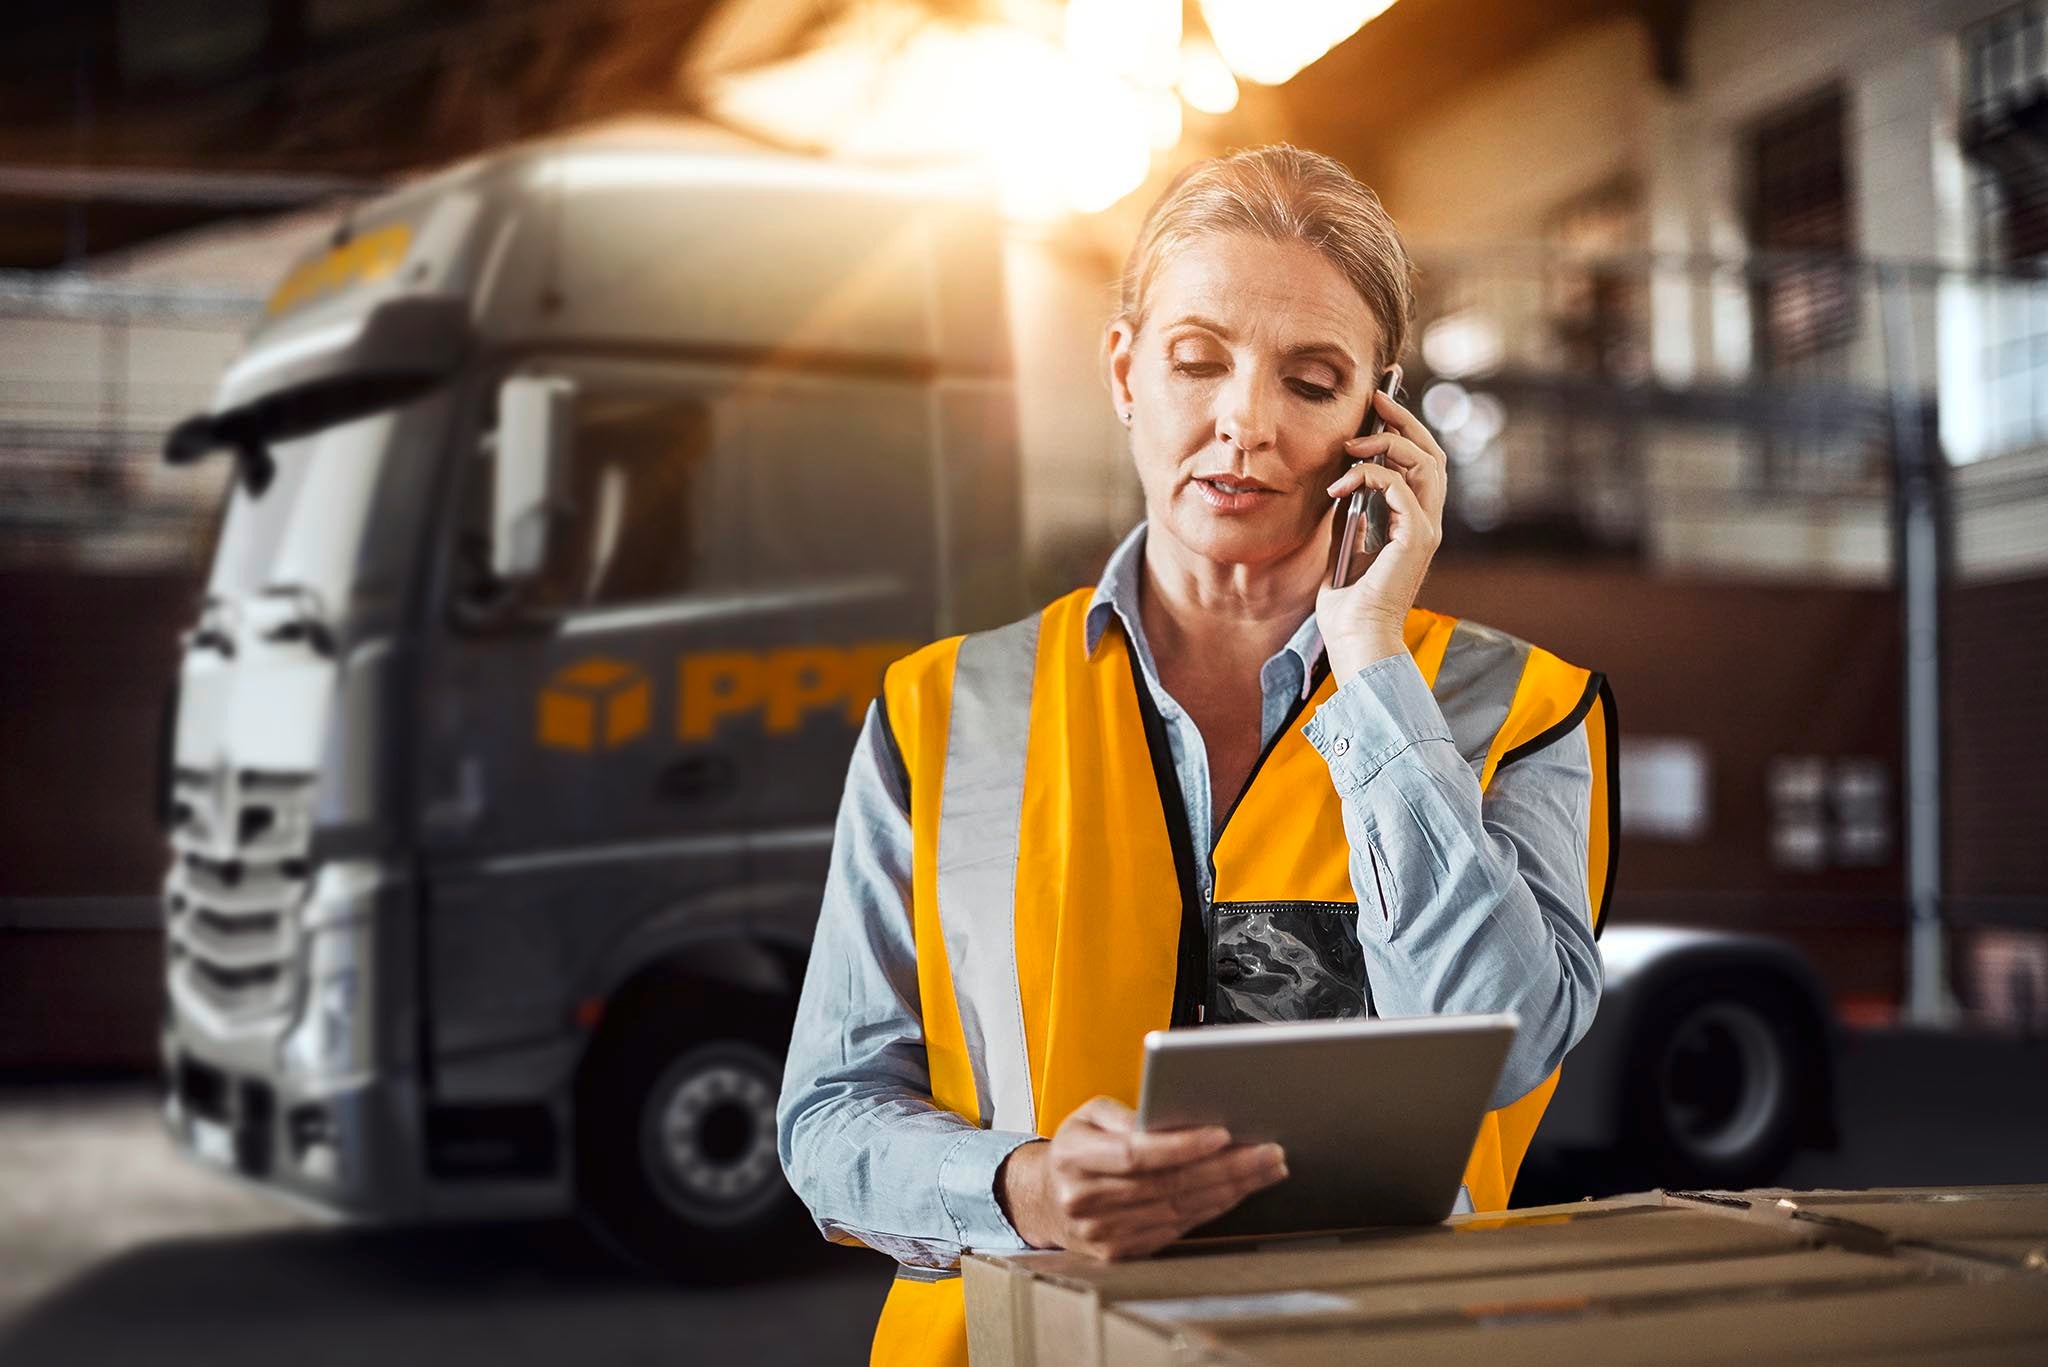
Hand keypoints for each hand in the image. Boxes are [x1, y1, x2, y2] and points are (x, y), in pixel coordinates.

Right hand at [995, 1097, 1286, 1259]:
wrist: (1045, 1201)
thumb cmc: (1077, 1148)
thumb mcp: (1088, 1115)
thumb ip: (1125, 1115)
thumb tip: (1171, 1121)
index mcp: (1073, 1157)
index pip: (1134, 1154)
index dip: (1180, 1146)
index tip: (1223, 1133)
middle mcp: (1085, 1201)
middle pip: (1167, 1185)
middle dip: (1226, 1168)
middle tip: (1268, 1152)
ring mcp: (1103, 1234)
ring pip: (1179, 1210)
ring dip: (1230, 1190)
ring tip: (1266, 1168)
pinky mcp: (1122, 1253)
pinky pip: (1177, 1229)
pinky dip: (1213, 1209)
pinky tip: (1238, 1191)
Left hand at [1315, 386, 1448, 680]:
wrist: (1355, 639)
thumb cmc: (1347, 606)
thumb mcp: (1342, 546)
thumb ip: (1349, 515)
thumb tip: (1341, 484)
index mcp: (1414, 523)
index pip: (1421, 464)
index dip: (1406, 430)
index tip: (1379, 405)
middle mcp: (1428, 522)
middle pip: (1431, 453)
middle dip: (1404, 419)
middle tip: (1375, 398)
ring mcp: (1426, 529)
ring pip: (1425, 462)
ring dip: (1387, 442)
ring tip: (1353, 441)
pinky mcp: (1416, 538)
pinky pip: (1399, 486)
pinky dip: (1369, 475)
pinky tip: (1341, 484)